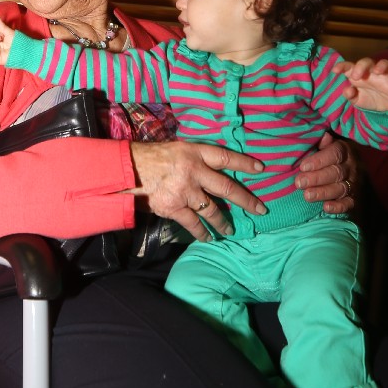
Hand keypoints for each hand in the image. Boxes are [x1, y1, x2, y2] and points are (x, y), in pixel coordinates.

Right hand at [129, 140, 265, 241]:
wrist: (126, 171)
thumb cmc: (150, 157)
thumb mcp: (175, 149)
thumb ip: (194, 158)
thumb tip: (211, 169)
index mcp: (194, 152)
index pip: (225, 157)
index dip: (244, 163)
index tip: (260, 169)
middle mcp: (193, 171)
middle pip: (226, 187)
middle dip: (246, 200)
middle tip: (260, 209)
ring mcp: (185, 191)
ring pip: (212, 210)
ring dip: (224, 222)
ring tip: (231, 230)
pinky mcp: (174, 208)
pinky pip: (194, 223)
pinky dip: (202, 232)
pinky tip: (208, 238)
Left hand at [294, 132, 357, 213]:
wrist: (349, 167)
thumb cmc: (329, 154)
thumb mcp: (326, 144)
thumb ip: (323, 142)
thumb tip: (324, 136)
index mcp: (345, 150)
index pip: (335, 154)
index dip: (319, 160)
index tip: (303, 166)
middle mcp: (352, 166)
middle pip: (336, 172)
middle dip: (316, 178)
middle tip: (299, 183)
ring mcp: (354, 183)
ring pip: (341, 188)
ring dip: (323, 192)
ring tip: (307, 195)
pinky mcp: (354, 198)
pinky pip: (349, 203)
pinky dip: (338, 206)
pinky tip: (326, 207)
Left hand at [335, 57, 387, 111]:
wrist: (382, 110)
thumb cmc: (367, 98)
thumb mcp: (356, 100)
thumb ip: (350, 95)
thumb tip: (347, 90)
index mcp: (359, 74)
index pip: (350, 66)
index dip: (342, 66)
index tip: (335, 71)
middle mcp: (372, 72)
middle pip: (368, 62)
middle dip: (362, 66)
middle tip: (356, 76)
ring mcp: (385, 78)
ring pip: (385, 65)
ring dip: (382, 65)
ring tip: (378, 70)